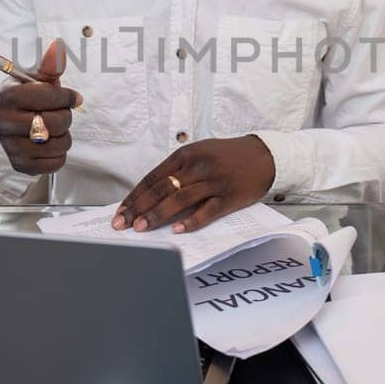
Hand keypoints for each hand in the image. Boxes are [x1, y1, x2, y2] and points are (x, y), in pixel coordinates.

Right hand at [0, 39, 80, 174]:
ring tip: (53, 129)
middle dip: (65, 117)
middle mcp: (6, 122)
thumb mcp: (33, 80)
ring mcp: (12, 147)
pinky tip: (48, 144)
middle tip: (58, 114)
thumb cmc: (24, 100)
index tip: (70, 97)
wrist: (2, 127)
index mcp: (7, 97)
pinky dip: (59, 153)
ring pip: (59, 144)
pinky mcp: (21, 165)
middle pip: (56, 122)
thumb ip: (49, 66)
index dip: (66, 96)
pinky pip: (57, 162)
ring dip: (64, 136)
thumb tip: (59, 46)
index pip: (48, 96)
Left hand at [112, 136, 276, 233]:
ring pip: (180, 200)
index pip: (153, 177)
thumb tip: (150, 193)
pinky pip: (207, 211)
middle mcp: (198, 166)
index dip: (135, 196)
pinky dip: (191, 221)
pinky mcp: (229, 197)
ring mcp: (214, 182)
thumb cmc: (227, 156)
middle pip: (162, 189)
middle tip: (122, 223)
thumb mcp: (200, 152)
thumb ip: (177, 169)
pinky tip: (176, 231)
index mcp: (186, 154)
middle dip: (139, 208)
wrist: (264, 155)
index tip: (121, 211)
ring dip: (158, 215)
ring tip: (141, 228)